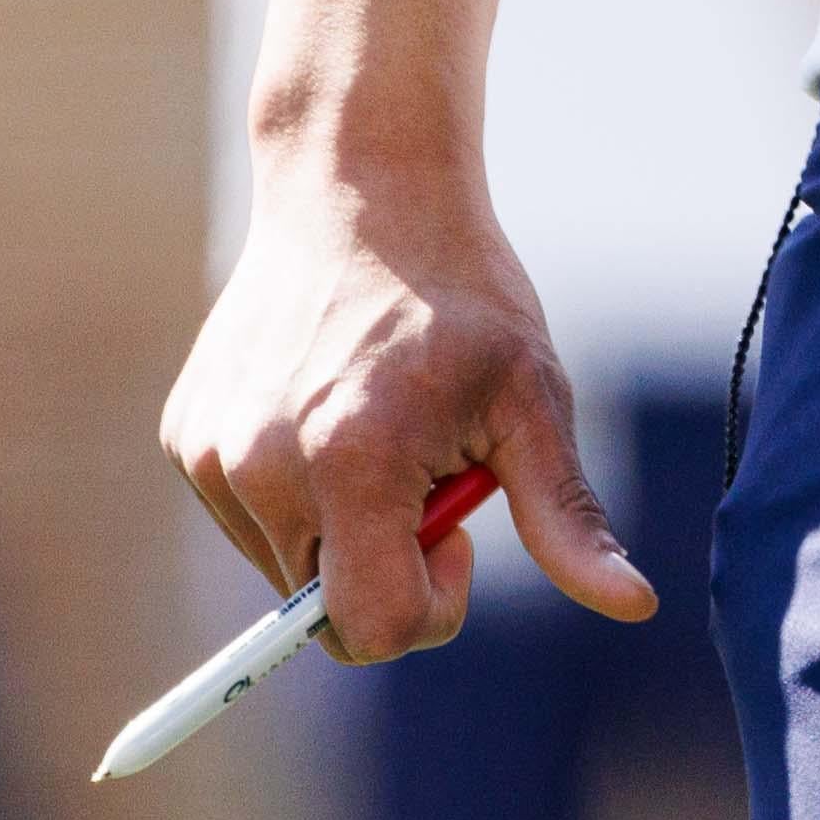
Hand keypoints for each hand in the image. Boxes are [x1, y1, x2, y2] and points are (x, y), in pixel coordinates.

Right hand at [158, 138, 657, 658]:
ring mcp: (209, 455)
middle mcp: (260, 467)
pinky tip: (324, 407)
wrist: (358, 188)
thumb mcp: (532, 398)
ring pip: (288, 569)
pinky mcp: (183, 439)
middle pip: (326, 611)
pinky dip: (294, 493)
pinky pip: (249, 519)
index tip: (459, 530)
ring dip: (341, 528)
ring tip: (375, 424)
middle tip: (424, 464)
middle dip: (387, 564)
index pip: (373, 631)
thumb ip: (568, 516)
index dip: (432, 604)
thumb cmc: (461, 295)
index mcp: (350, 463)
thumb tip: (637, 606)